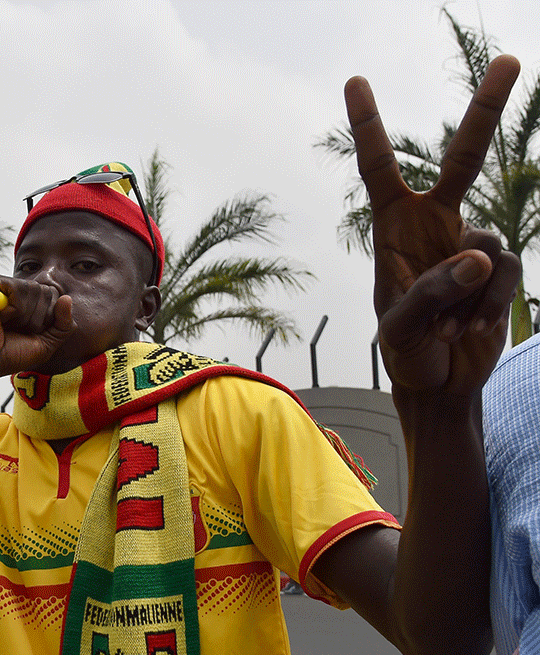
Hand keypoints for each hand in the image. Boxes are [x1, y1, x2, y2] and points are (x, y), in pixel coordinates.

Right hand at [0, 273, 75, 380]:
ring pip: (35, 289)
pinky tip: (0, 317)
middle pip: (48, 292)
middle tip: (15, 329)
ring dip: (24, 316)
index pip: (55, 296)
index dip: (47, 319)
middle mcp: (17, 288)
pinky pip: (19, 288)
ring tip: (6, 324)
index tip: (28, 332)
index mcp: (29, 300)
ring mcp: (3, 284)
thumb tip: (67, 299)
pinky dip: (14, 309)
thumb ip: (63, 325)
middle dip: (37, 319)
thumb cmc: (10, 354)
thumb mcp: (46, 344)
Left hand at [346, 55, 521, 396]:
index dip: (368, 125)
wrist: (437, 383)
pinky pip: (504, 270)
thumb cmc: (404, 351)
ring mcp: (469, 244)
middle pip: (463, 159)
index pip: (379, 167)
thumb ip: (431, 291)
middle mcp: (434, 224)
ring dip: (469, 292)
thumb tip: (476, 255)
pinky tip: (470, 328)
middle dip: (486, 110)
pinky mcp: (498, 269)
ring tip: (447, 328)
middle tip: (511, 59)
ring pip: (488, 241)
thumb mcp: (400, 327)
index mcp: (393, 227)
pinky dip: (489, 301)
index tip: (355, 81)